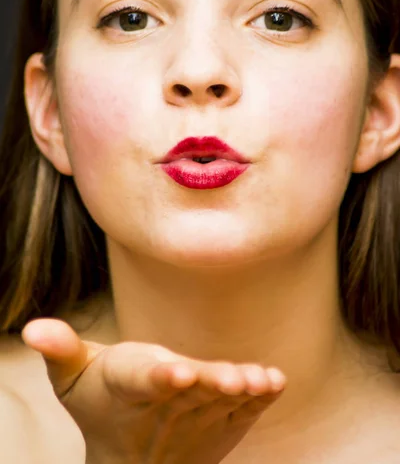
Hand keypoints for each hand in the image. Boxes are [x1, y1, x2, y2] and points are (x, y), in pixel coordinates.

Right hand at [22, 319, 285, 463]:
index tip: (178, 370)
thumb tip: (32, 327)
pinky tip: (274, 383)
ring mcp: (197, 418)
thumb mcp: (72, 380)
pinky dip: (259, 401)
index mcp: (128, 387)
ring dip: (241, 393)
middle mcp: (166, 407)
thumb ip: (60, 350)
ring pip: (220, 404)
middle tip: (235, 378)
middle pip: (190, 393)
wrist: (131, 462)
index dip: (162, 376)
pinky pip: (243, 414)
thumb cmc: (102, 405)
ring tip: (258, 381)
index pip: (144, 381)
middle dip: (212, 384)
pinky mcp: (221, 425)